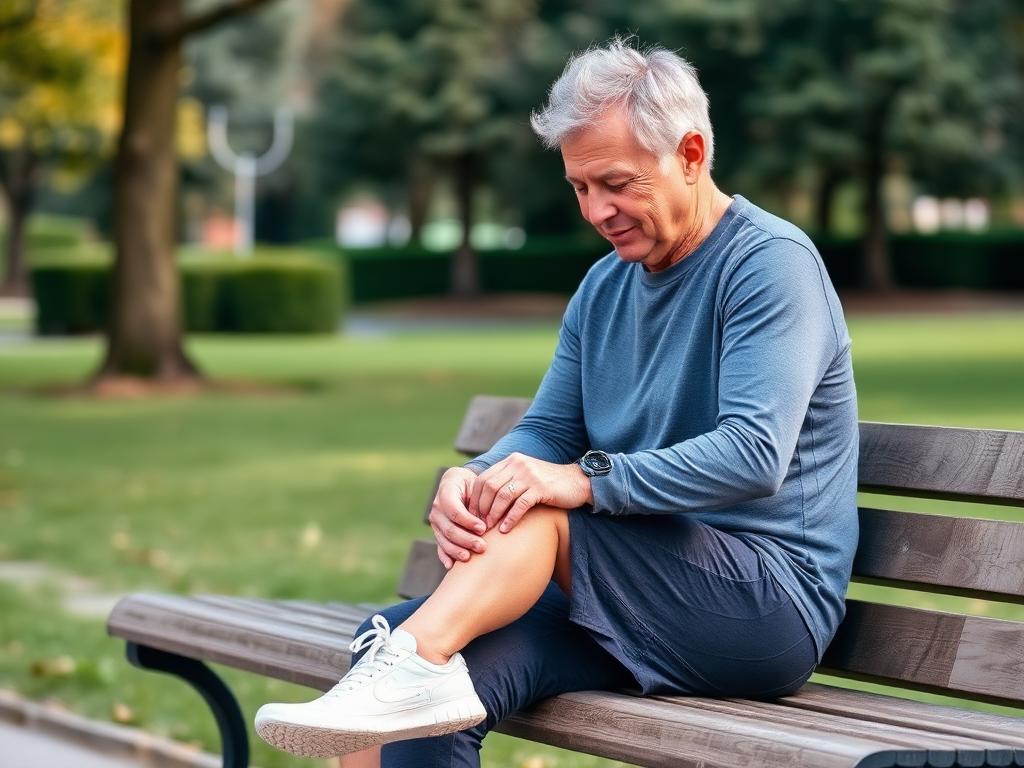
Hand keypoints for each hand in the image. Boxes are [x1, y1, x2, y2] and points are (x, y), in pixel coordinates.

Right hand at [429, 467, 488, 568]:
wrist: (460, 484)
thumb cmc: (473, 484)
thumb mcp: (477, 485)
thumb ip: (481, 499)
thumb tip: (489, 520)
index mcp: (445, 492)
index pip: (454, 510)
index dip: (468, 521)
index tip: (483, 528)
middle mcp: (437, 507)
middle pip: (449, 528)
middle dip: (466, 539)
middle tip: (482, 547)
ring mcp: (436, 522)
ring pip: (444, 539)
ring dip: (457, 550)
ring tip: (470, 557)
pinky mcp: (438, 532)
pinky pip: (439, 546)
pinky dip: (445, 556)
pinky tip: (451, 566)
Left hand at [469, 453, 591, 532]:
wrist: (577, 482)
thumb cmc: (549, 484)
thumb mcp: (525, 477)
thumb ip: (507, 482)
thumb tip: (484, 501)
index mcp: (511, 461)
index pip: (484, 478)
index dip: (475, 498)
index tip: (471, 515)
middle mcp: (518, 464)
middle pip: (490, 487)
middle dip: (481, 508)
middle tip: (478, 525)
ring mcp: (530, 475)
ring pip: (503, 496)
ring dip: (493, 514)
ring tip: (489, 529)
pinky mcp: (541, 488)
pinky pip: (520, 505)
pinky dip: (510, 518)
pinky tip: (505, 530)